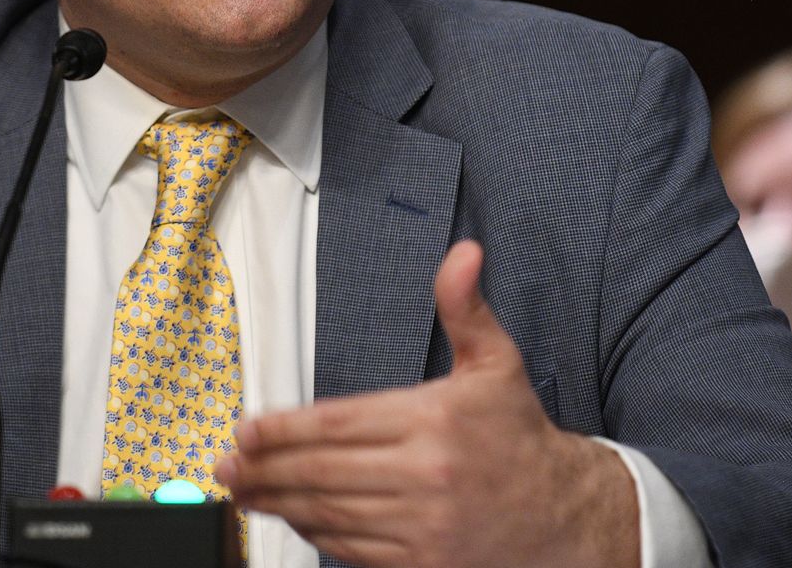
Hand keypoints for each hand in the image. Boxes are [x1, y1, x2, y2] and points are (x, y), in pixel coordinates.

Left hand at [216, 240, 638, 567]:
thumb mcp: (497, 363)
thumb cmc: (520, 437)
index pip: (339, 423)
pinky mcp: (424, 563)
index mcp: (435, 420)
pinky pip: (354, 549)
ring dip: (280, 503)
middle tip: (227, 465)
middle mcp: (426, 474)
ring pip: (331, 512)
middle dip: (265, 469)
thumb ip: (466, 309)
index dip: (283, 429)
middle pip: (323, 471)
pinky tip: (294, 517)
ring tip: (245, 492)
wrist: (564, 515)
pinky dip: (316, 534)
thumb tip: (462, 254)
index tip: (246, 431)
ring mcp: (423, 525)